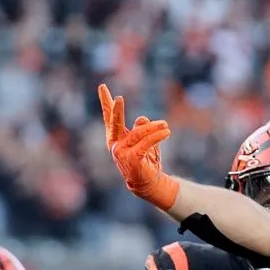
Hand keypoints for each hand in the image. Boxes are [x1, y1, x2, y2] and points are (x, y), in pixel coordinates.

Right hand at [99, 84, 179, 210]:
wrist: (148, 182)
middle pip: (114, 123)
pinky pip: (146, 143)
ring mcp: (121, 153)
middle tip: (119, 98)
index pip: (110, 119)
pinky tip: (167, 132)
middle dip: (116, 110)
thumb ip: (141, 129)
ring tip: (165, 125)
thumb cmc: (146, 161)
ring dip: (154, 127)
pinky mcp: (132, 159)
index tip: (103, 87)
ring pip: (138, 133)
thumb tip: (141, 118)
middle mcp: (115, 145)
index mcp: (116, 139)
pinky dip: (158, 136)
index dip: (106, 103)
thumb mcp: (144, 142)